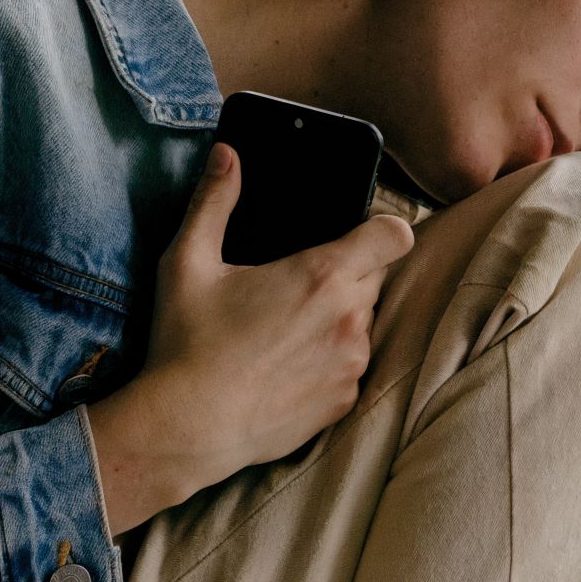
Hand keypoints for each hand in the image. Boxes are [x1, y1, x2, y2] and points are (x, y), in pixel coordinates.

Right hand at [84, 142, 415, 528]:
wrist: (187, 427)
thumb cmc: (186, 343)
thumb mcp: (188, 262)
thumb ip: (213, 201)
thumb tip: (227, 153)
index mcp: (321, 275)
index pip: (394, 234)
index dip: (381, 228)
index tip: (357, 232)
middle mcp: (349, 318)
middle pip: (376, 277)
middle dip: (349, 273)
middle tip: (298, 284)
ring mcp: (351, 364)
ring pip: (364, 323)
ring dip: (338, 318)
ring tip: (285, 330)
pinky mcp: (344, 401)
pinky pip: (351, 367)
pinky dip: (330, 361)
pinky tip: (286, 366)